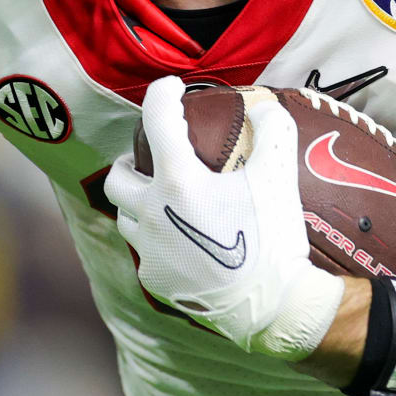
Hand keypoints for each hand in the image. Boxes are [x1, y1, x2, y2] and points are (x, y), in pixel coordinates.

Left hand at [106, 77, 342, 358]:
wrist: (271, 306)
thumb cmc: (272, 238)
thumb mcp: (279, 177)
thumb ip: (273, 130)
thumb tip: (263, 106)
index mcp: (178, 182)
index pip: (157, 121)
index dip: (161, 94)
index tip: (172, 88)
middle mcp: (151, 213)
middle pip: (116, 176)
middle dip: (128, 161)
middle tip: (149, 157)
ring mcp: (149, 249)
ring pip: (125, 216)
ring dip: (137, 200)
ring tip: (161, 197)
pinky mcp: (155, 279)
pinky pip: (145, 250)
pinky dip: (155, 236)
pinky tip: (179, 237)